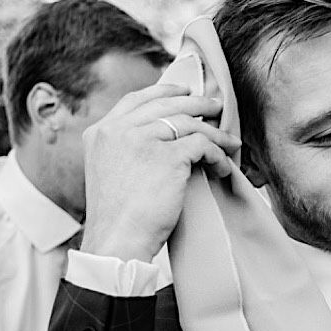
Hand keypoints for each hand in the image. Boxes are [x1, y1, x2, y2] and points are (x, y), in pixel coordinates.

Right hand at [80, 83, 240, 261]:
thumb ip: (125, 148)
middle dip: (195, 103)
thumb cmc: (117, 217)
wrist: (117, 240)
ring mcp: (143, 140)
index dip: (163, 91)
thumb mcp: (109, 170)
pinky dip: (217, 155)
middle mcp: (119, 130)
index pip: (135, 99)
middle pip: (165, 104)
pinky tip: (222, 167)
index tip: (184, 91)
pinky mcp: (168, 157)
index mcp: (101, 132)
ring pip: (188, 123)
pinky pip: (202, 145)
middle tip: (215, 107)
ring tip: (229, 141)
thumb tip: (159, 137)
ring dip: (214, 132)